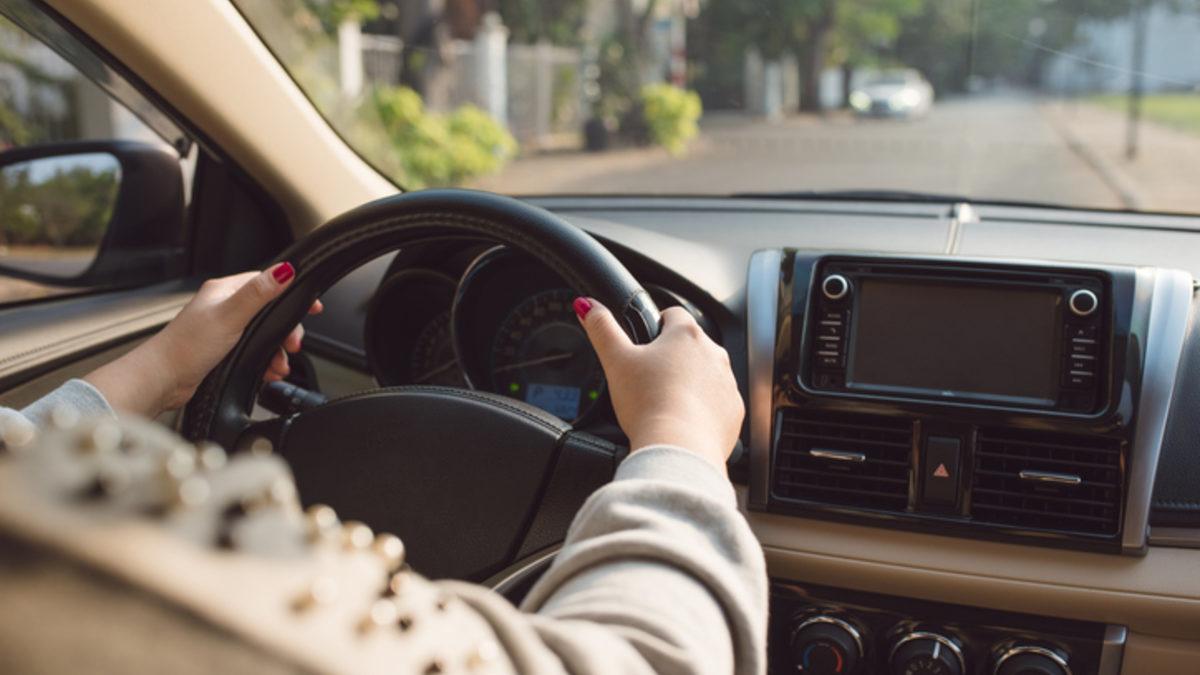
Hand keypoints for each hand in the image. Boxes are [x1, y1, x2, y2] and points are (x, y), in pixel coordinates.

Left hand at [85, 263, 321, 417]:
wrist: (162, 379)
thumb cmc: (186, 347)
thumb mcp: (230, 315)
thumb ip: (259, 293)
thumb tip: (285, 270)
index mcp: (224, 291)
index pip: (267, 282)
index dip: (291, 293)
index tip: (312, 306)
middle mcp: (224, 307)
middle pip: (270, 312)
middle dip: (285, 332)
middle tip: (292, 346)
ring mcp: (223, 329)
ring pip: (263, 335)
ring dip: (276, 352)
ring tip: (279, 366)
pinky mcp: (222, 350)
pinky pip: (254, 352)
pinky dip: (265, 363)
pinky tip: (267, 372)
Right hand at [574, 297, 742, 471]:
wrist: (678, 448)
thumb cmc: (649, 404)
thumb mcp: (615, 361)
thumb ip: (602, 329)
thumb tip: (588, 306)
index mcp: (686, 335)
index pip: (673, 314)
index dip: (656, 325)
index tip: (645, 343)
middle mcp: (714, 354)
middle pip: (691, 346)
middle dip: (672, 358)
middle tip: (649, 379)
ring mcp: (727, 383)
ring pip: (707, 374)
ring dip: (690, 382)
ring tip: (664, 402)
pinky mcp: (733, 411)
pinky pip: (718, 403)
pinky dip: (703, 408)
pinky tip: (682, 420)